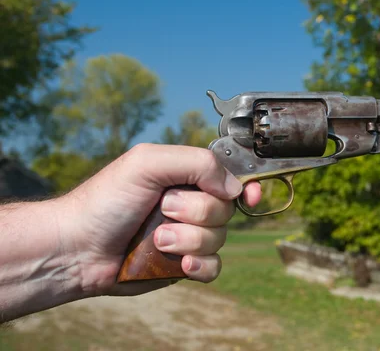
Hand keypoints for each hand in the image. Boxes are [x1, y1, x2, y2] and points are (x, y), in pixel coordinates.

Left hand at [60, 143, 261, 296]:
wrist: (78, 248)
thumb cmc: (106, 200)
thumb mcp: (148, 162)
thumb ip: (196, 163)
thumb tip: (235, 188)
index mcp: (186, 176)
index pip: (230, 177)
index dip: (246, 186)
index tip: (250, 195)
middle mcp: (191, 204)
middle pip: (226, 208)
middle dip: (196, 212)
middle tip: (163, 210)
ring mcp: (189, 235)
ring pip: (219, 238)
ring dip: (188, 239)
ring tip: (156, 239)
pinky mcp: (184, 264)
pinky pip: (214, 267)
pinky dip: (200, 265)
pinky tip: (180, 264)